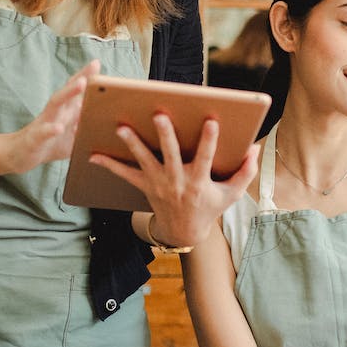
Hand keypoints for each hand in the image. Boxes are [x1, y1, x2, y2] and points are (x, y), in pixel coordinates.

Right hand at [2, 60, 99, 173]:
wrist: (22, 155)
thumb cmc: (52, 142)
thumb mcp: (73, 134)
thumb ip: (88, 125)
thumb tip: (108, 121)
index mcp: (66, 110)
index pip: (77, 90)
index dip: (87, 76)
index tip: (97, 63)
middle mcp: (55, 112)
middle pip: (68, 90)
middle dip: (82, 76)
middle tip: (95, 66)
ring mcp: (44, 122)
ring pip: (56, 104)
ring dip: (69, 93)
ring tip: (82, 84)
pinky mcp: (36, 138)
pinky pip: (43, 132)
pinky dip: (50, 129)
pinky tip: (59, 128)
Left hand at [91, 114, 259, 245]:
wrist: (184, 231)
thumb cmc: (210, 207)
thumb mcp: (232, 194)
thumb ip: (245, 172)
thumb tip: (254, 148)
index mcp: (198, 182)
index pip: (205, 158)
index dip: (209, 140)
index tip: (211, 121)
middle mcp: (176, 182)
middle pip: (169, 155)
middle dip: (165, 135)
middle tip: (159, 115)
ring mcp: (158, 184)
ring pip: (144, 161)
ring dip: (133, 144)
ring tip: (122, 127)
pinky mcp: (145, 186)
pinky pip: (124, 175)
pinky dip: (109, 165)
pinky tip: (92, 155)